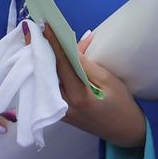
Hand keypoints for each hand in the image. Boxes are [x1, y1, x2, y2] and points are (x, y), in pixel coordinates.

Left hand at [43, 30, 146, 148]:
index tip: (43, 26)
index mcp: (79, 96)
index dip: (52, 44)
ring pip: (44, 81)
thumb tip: (69, 45)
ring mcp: (59, 112)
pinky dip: (46, 73)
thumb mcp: (108, 80)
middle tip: (32, 30)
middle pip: (46, 73)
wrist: (124, 131)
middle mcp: (64, 105)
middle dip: (39, 51)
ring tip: (35, 40)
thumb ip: (86, 64)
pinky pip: (47, 89)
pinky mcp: (58, 114)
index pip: (61, 64)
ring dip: (40, 61)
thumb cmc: (122, 104)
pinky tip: (43, 59)